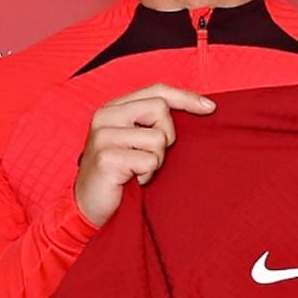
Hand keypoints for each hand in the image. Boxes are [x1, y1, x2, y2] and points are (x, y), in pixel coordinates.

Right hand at [75, 83, 215, 226]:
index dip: (185, 97)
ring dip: (156, 160)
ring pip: (158, 138)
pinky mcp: (106, 157)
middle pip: (160, 109)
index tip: (210, 108)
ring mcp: (103, 135)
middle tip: (150, 155)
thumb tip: (199, 108)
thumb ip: (153, 122)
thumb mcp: (135, 140)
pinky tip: (132, 180)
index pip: (157, 91)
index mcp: (114, 107)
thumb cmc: (119, 173)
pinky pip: (149, 161)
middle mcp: (106, 116)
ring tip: (137, 170)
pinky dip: (147, 175)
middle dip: (167, 136)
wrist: (88, 206)